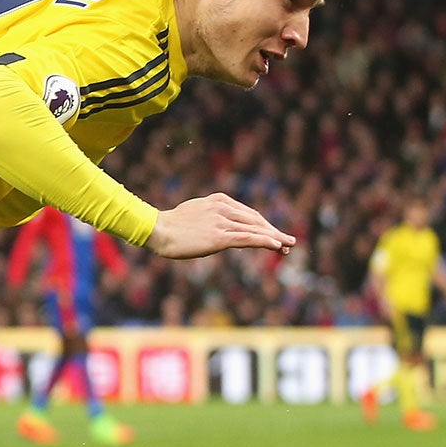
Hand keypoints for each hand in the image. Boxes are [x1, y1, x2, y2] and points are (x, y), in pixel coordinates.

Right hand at [145, 194, 295, 259]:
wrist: (156, 230)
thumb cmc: (171, 225)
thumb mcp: (195, 213)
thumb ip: (211, 216)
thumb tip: (219, 227)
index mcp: (218, 200)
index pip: (248, 213)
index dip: (263, 224)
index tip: (274, 234)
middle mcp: (223, 208)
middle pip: (255, 220)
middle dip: (273, 231)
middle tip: (288, 241)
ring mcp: (221, 222)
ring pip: (254, 229)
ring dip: (275, 238)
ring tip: (288, 245)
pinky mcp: (218, 237)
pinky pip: (247, 238)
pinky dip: (264, 241)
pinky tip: (276, 245)